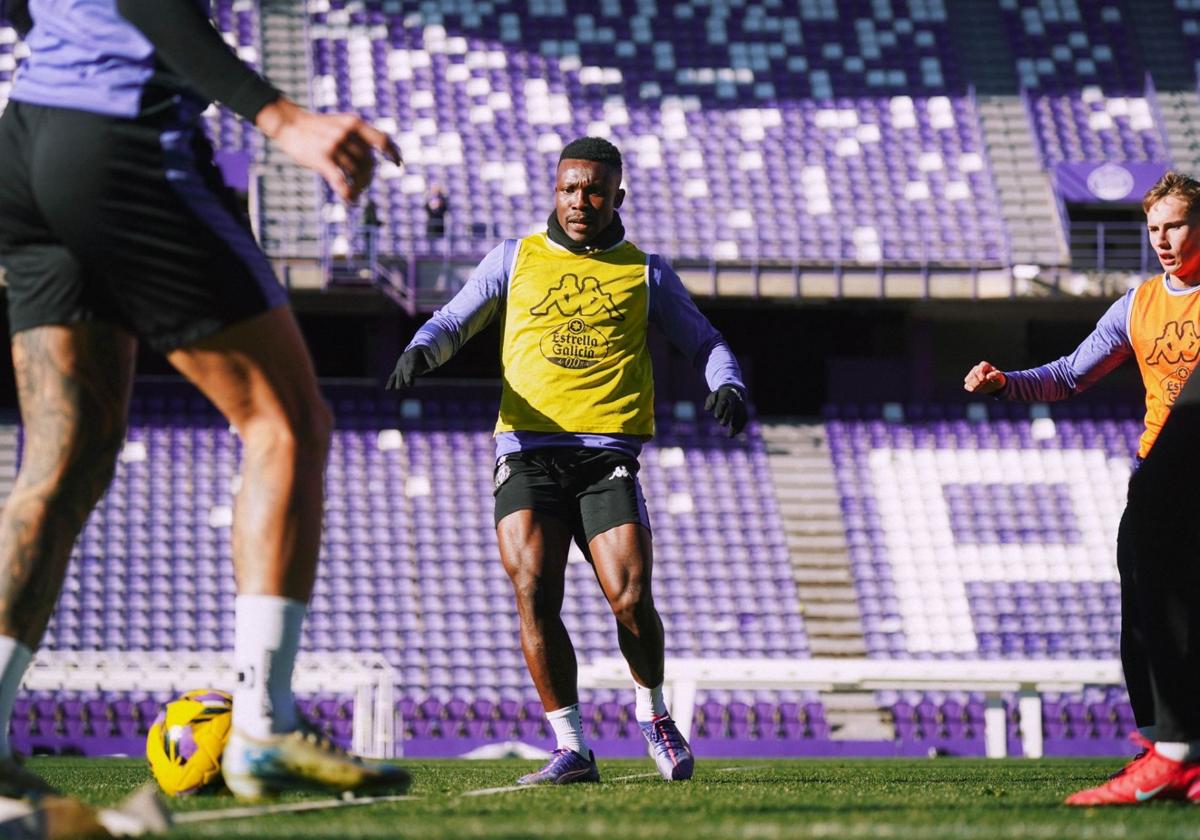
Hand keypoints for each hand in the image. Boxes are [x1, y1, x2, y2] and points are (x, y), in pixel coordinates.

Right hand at [256, 97, 401, 202]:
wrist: (289, 124)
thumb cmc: (318, 127)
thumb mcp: (341, 123)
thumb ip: (359, 135)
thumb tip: (382, 152)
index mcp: (354, 123)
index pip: (382, 139)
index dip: (392, 153)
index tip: (398, 164)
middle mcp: (346, 133)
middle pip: (369, 162)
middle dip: (368, 176)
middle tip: (363, 184)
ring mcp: (334, 146)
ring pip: (356, 174)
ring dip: (358, 187)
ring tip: (355, 192)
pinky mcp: (322, 159)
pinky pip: (341, 182)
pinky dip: (348, 194)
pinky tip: (351, 201)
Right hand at [385, 347, 433, 390]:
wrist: (413, 350)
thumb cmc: (423, 355)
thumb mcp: (428, 356)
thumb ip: (431, 361)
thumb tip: (435, 367)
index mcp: (411, 356)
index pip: (410, 364)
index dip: (410, 369)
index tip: (410, 374)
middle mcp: (404, 361)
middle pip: (404, 371)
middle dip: (406, 377)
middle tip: (409, 384)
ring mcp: (399, 366)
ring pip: (398, 374)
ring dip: (399, 381)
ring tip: (399, 388)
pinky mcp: (397, 370)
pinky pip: (393, 376)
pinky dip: (390, 382)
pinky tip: (388, 389)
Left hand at [704, 385, 747, 436]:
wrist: (734, 391)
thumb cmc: (720, 396)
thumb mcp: (713, 396)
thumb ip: (710, 402)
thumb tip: (707, 410)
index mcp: (726, 395)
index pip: (723, 402)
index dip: (720, 408)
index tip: (716, 416)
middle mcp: (735, 400)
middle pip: (731, 408)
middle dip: (727, 416)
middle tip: (722, 424)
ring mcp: (740, 406)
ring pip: (739, 415)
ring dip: (735, 425)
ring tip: (730, 435)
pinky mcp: (744, 411)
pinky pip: (744, 418)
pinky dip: (741, 426)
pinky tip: (736, 433)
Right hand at [963, 361, 1006, 393]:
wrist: (995, 385)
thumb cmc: (997, 379)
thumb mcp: (999, 377)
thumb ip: (995, 374)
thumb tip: (988, 376)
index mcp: (984, 366)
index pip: (979, 368)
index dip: (980, 374)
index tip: (984, 379)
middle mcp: (976, 369)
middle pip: (973, 373)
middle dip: (978, 380)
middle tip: (983, 383)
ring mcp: (972, 376)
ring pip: (968, 379)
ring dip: (973, 384)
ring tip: (979, 387)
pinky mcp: (970, 383)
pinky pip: (966, 385)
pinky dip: (969, 387)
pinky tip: (973, 390)